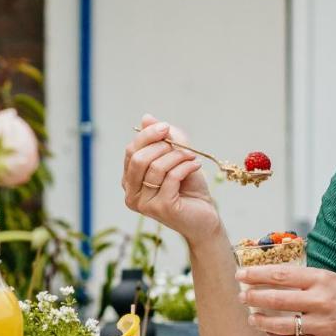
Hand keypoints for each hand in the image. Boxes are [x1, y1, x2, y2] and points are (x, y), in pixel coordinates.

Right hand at [122, 114, 223, 246]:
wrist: (205, 217)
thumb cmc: (188, 188)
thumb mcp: (175, 157)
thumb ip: (162, 139)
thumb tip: (146, 117)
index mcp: (130, 180)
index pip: (131, 151)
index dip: (147, 135)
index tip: (166, 127)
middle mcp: (131, 194)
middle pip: (138, 159)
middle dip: (161, 145)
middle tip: (181, 144)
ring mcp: (144, 204)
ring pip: (156, 167)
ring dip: (178, 156)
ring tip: (192, 156)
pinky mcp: (161, 208)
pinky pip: (171, 177)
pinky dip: (186, 166)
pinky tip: (196, 165)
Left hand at [236, 264, 335, 335]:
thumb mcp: (334, 279)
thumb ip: (308, 280)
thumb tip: (276, 277)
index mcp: (323, 279)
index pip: (281, 275)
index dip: (257, 275)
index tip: (241, 274)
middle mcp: (321, 301)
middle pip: (276, 299)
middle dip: (253, 297)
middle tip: (242, 296)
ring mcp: (322, 325)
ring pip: (281, 325)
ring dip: (261, 321)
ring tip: (252, 318)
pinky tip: (270, 334)